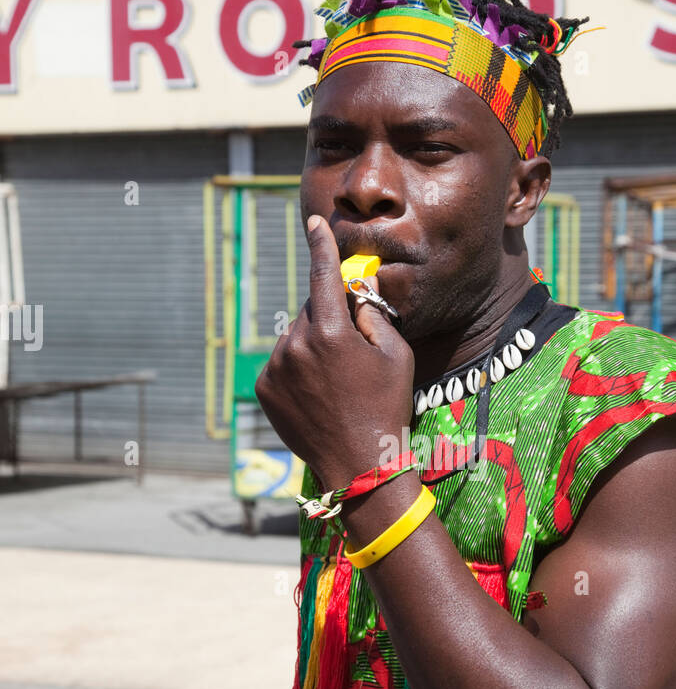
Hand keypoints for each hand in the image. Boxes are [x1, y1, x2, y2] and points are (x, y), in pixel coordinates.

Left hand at [255, 216, 414, 489]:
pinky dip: (297, 368)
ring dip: (312, 345)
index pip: (322, 274)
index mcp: (331, 333)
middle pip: (311, 310)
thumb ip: (375, 314)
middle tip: (352, 351)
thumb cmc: (386, 408)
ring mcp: (276, 368)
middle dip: (330, 318)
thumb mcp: (396, 356)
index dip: (320, 244)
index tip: (314, 223)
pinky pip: (282, 362)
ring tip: (336, 383)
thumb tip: (358, 290)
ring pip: (295, 337)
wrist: (359, 466)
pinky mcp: (264, 388)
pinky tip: (319, 394)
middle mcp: (296, 345)